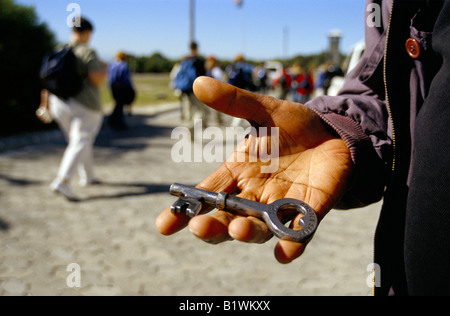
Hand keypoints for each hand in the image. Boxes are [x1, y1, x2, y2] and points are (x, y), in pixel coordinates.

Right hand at [156, 77, 352, 262]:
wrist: (332, 132)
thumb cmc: (292, 125)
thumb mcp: (263, 110)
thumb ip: (233, 102)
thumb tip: (197, 82)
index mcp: (237, 173)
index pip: (205, 195)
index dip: (184, 210)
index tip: (163, 225)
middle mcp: (254, 195)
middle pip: (226, 218)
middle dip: (211, 226)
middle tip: (199, 227)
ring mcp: (281, 205)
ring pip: (257, 228)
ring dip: (245, 232)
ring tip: (236, 228)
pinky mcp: (309, 211)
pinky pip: (297, 233)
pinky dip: (291, 245)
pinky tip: (284, 253)